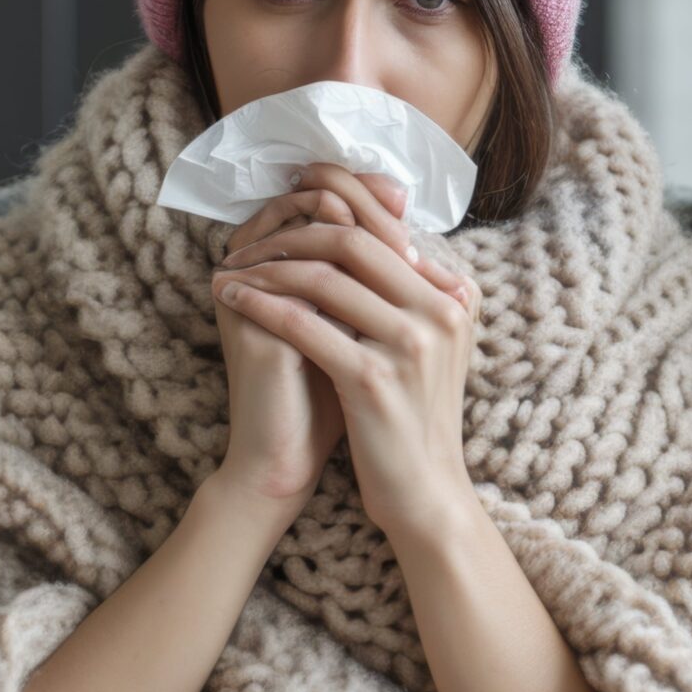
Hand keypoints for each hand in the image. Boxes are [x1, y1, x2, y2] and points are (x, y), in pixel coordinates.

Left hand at [212, 163, 477, 540]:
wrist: (426, 492)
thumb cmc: (415, 417)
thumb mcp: (428, 347)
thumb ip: (409, 293)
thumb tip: (370, 237)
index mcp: (456, 296)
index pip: (387, 230)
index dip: (335, 206)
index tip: (293, 199)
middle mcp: (441, 312)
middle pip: (355, 243)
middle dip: (294, 232)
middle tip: (254, 236)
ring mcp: (410, 344)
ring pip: (325, 279)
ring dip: (269, 268)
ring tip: (236, 268)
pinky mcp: (374, 380)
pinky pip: (305, 324)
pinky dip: (262, 305)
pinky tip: (234, 299)